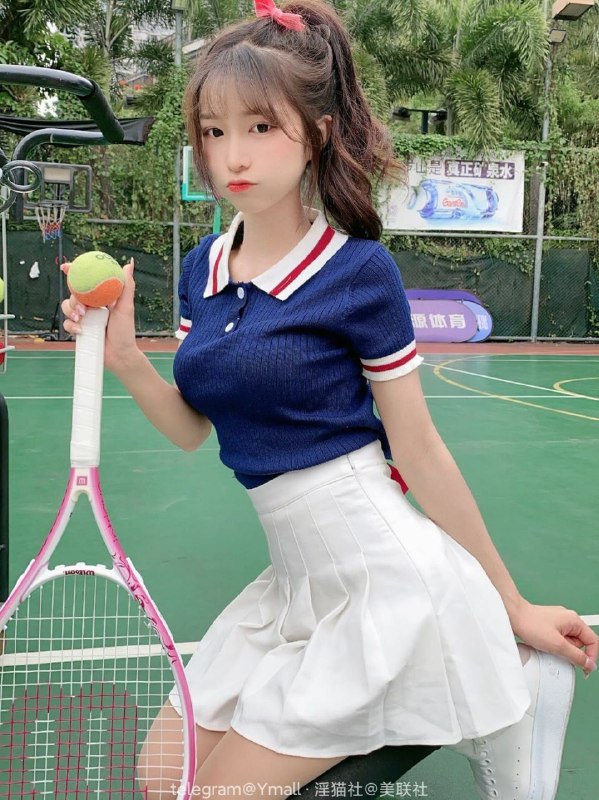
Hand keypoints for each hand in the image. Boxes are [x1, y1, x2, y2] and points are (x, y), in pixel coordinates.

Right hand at [60, 258, 137, 373]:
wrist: (119, 355)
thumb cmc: (125, 331)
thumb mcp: (126, 307)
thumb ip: (126, 286)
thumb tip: (129, 264)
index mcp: (102, 297)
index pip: (87, 281)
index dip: (75, 272)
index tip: (67, 267)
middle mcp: (91, 305)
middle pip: (74, 293)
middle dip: (74, 298)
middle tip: (83, 308)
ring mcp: (84, 317)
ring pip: (67, 307)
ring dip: (71, 311)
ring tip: (82, 318)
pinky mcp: (78, 329)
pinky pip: (67, 323)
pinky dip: (71, 325)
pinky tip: (81, 330)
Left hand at [509, 599, 597, 676]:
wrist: (512, 615)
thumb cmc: (531, 624)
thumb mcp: (557, 645)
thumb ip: (575, 655)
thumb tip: (589, 664)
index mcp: (574, 620)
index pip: (592, 641)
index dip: (591, 656)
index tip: (584, 668)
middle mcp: (568, 619)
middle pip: (580, 643)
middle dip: (571, 652)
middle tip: (559, 653)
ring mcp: (558, 622)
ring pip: (568, 642)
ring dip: (561, 649)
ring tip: (548, 647)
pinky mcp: (549, 625)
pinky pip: (558, 640)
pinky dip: (553, 645)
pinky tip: (544, 645)